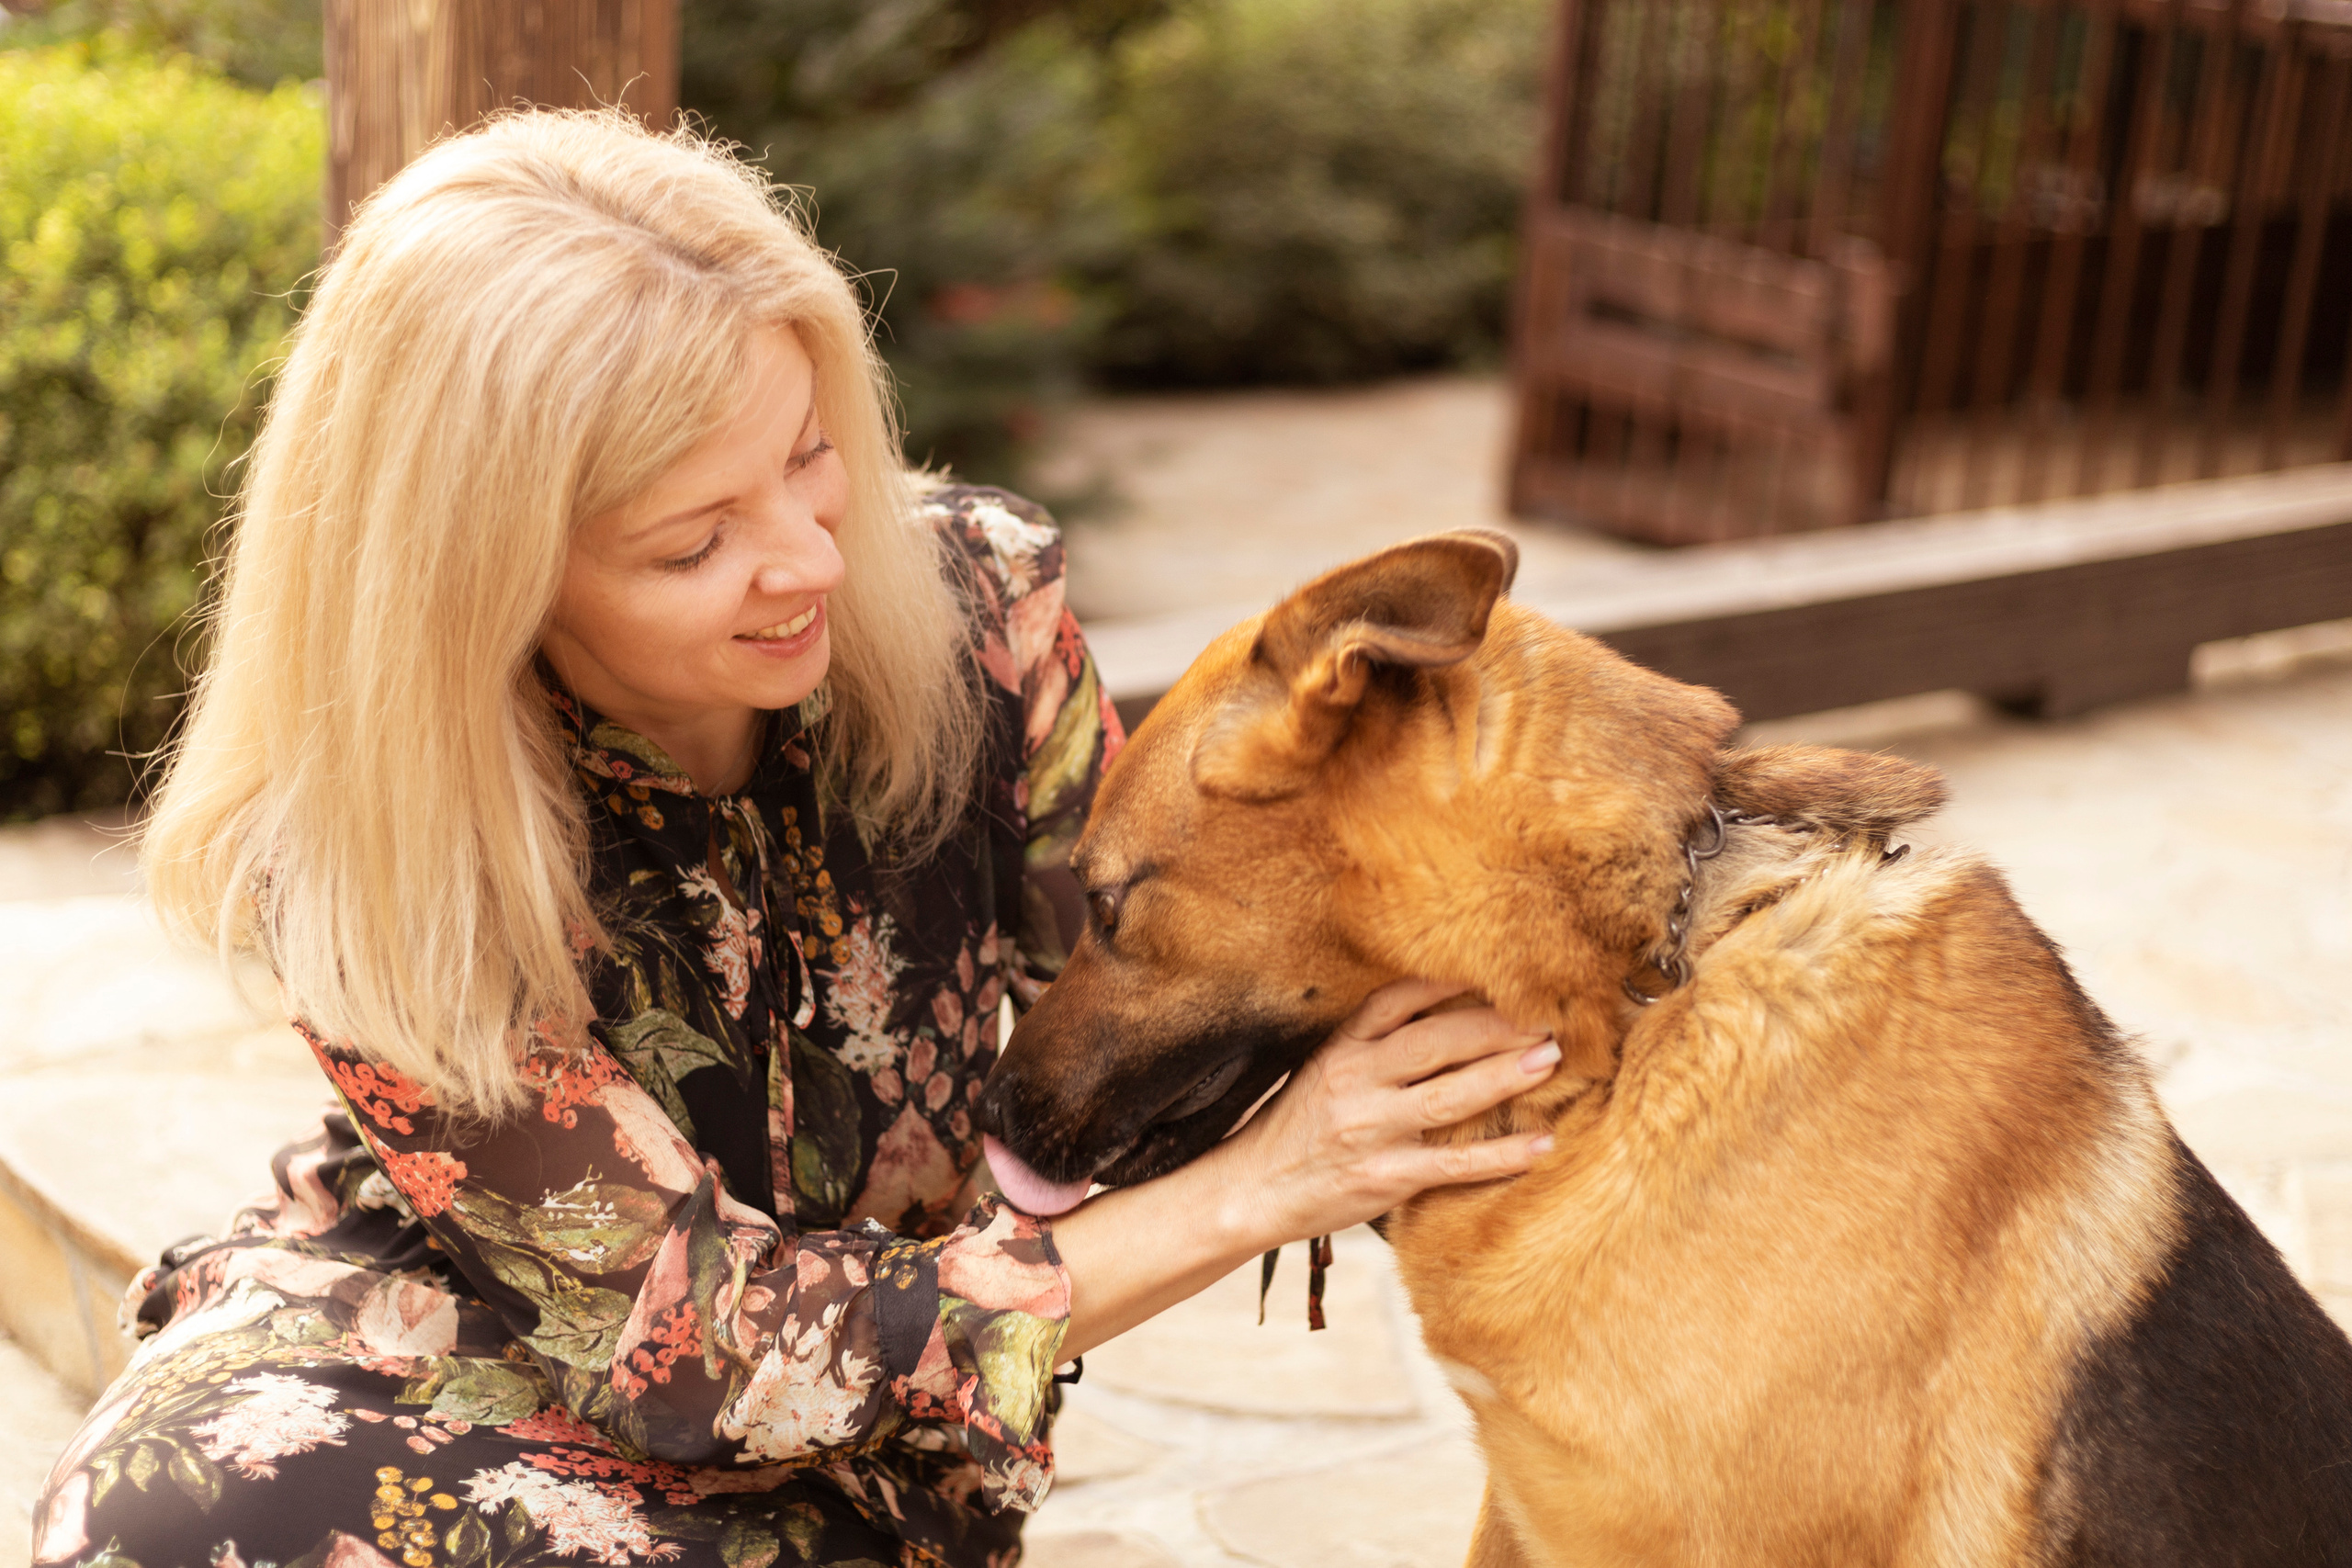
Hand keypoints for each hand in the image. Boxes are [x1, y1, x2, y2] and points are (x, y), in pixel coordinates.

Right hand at [1208, 977, 1558, 1253]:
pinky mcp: (1386, 1178)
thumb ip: (1372, 1047)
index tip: (1496, 972)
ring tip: (1551, 1059)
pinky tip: (1541, 1143)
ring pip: (1450, 1095)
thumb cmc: (1293, 1130)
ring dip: (1506, 1075)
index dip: (1449, 982)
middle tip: (1548, 1017)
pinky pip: (1454, 1163)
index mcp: (1340, 1050)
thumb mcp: (1320, 1071)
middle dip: (1497, 1027)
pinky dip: (1501, 1154)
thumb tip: (1442, 1020)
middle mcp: (1355, 1082)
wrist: (1250, 1191)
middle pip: (1436, 1041)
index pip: (1397, 999)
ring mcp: (1371, 1130)